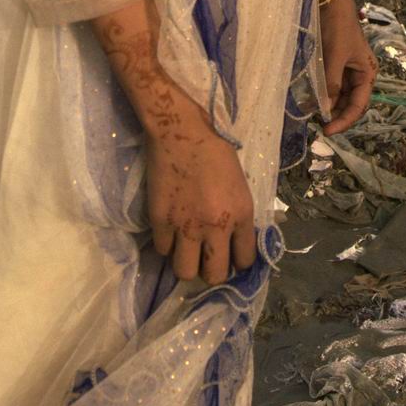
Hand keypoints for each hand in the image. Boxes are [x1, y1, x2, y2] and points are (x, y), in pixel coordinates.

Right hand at [92, 0, 255, 285]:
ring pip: (185, 271)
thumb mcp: (241, 185)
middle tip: (207, 260)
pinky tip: (169, 232)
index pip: (245, 261)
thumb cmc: (217, 151)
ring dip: (187, 264)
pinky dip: (166, 245)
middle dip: (212, 272)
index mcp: (241, 215)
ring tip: (186, 251)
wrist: (182, 130)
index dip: (238, 263)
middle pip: (214, 275)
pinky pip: (162, 250)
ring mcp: (186, 226)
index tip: (232, 259)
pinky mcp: (160, 220)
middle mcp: (215, 227)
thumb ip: (240, 217)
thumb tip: (237, 242)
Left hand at [316, 0, 375, 132]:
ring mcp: (347, 69)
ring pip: (340, 96)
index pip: (358, 106)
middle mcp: (360, 74)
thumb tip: (326, 109)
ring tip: (314, 114)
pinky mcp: (335, 64)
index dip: (344, 121)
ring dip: (329, 106)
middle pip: (350, 103)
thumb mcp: (334, 56)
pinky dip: (324, 94)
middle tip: (318, 125)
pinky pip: (332, 85)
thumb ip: (331, 83)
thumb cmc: (337, 26)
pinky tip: (313, 99)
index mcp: (367, 73)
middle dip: (336, 115)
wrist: (331, 1)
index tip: (327, 130)